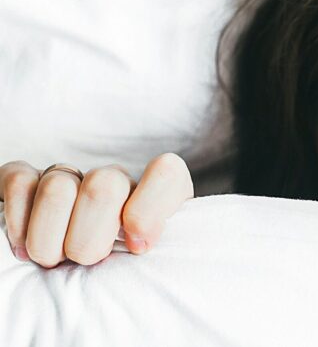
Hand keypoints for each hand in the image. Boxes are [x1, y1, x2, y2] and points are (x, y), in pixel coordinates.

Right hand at [1, 153, 193, 266]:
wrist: (71, 275)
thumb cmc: (119, 275)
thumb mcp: (147, 269)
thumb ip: (155, 256)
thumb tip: (138, 244)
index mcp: (155, 197)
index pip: (166, 174)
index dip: (149, 209)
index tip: (137, 247)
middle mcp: (114, 180)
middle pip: (104, 187)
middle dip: (88, 239)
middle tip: (86, 262)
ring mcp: (71, 176)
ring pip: (58, 188)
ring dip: (49, 240)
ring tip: (53, 260)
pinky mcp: (28, 180)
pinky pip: (19, 183)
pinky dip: (18, 222)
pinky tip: (24, 247)